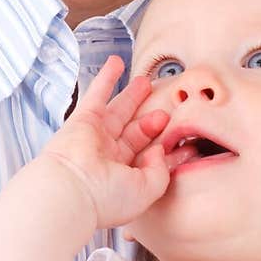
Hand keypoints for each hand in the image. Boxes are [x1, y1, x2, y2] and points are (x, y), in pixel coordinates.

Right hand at [42, 55, 170, 228]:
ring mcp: (96, 138)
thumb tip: (159, 151)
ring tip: (145, 81)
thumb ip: (160, 171)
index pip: (151, 159)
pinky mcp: (84, 120)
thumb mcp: (147, 190)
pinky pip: (97, 94)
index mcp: (125, 177)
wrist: (71, 192)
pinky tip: (116, 62)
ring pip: (119, 111)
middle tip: (167, 109)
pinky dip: (106, 77)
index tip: (189, 144)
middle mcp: (110, 158)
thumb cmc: (107, 198)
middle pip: (136, 133)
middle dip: (151, 120)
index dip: (169, 150)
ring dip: (131, 96)